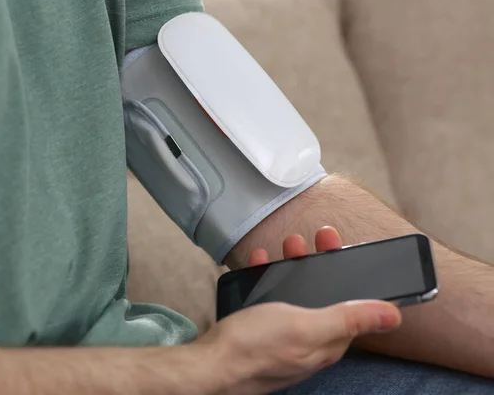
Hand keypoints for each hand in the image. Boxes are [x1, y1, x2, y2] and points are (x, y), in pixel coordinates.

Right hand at [199, 227, 401, 394]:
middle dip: (318, 263)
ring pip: (296, 295)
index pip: (350, 305)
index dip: (348, 271)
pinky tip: (260, 264)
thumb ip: (348, 318)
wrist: (209, 366)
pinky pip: (270, 300)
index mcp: (327, 342)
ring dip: (294, 267)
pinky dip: (268, 279)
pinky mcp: (260, 332)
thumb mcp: (307, 326)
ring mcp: (283, 336)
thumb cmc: (256, 347)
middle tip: (307, 239)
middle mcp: (308, 341)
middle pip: (322, 296)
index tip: (336, 243)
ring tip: (286, 246)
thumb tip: (394, 315)